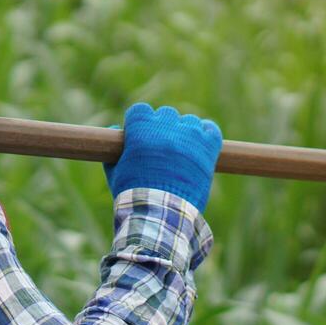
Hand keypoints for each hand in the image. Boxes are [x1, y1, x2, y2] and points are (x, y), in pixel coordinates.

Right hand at [103, 102, 222, 211]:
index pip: (140, 110)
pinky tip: (199, 146)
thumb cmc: (134, 195)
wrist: (161, 214)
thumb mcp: (116, 173)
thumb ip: (114, 150)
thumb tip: (116, 130)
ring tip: (181, 154)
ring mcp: (189, 136)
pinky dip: (206, 135)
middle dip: (162, 128)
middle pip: (165, 114)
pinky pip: (210, 129)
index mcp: (141, 130)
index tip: (140, 135)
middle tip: (161, 149)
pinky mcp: (207, 147)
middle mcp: (166, 128)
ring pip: (188, 122)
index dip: (139, 122)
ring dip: (184, 133)